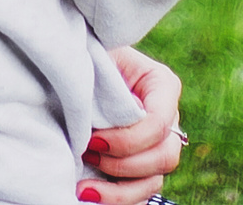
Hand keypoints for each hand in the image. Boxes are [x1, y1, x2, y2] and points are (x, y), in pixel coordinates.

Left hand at [80, 47, 184, 203]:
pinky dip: (116, 200)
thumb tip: (88, 98)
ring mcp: (156, 145)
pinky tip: (90, 195)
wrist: (75, 68)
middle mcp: (167, 118)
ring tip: (85, 187)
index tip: (93, 139)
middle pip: (165, 156)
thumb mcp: (97, 53)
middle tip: (87, 153)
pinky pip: (139, 193)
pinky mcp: (140, 166)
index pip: (159, 123)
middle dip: (123, 164)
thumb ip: (104, 69)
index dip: (127, 139)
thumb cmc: (86, 56)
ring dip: (119, 190)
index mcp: (161, 85)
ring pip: (154, 181)